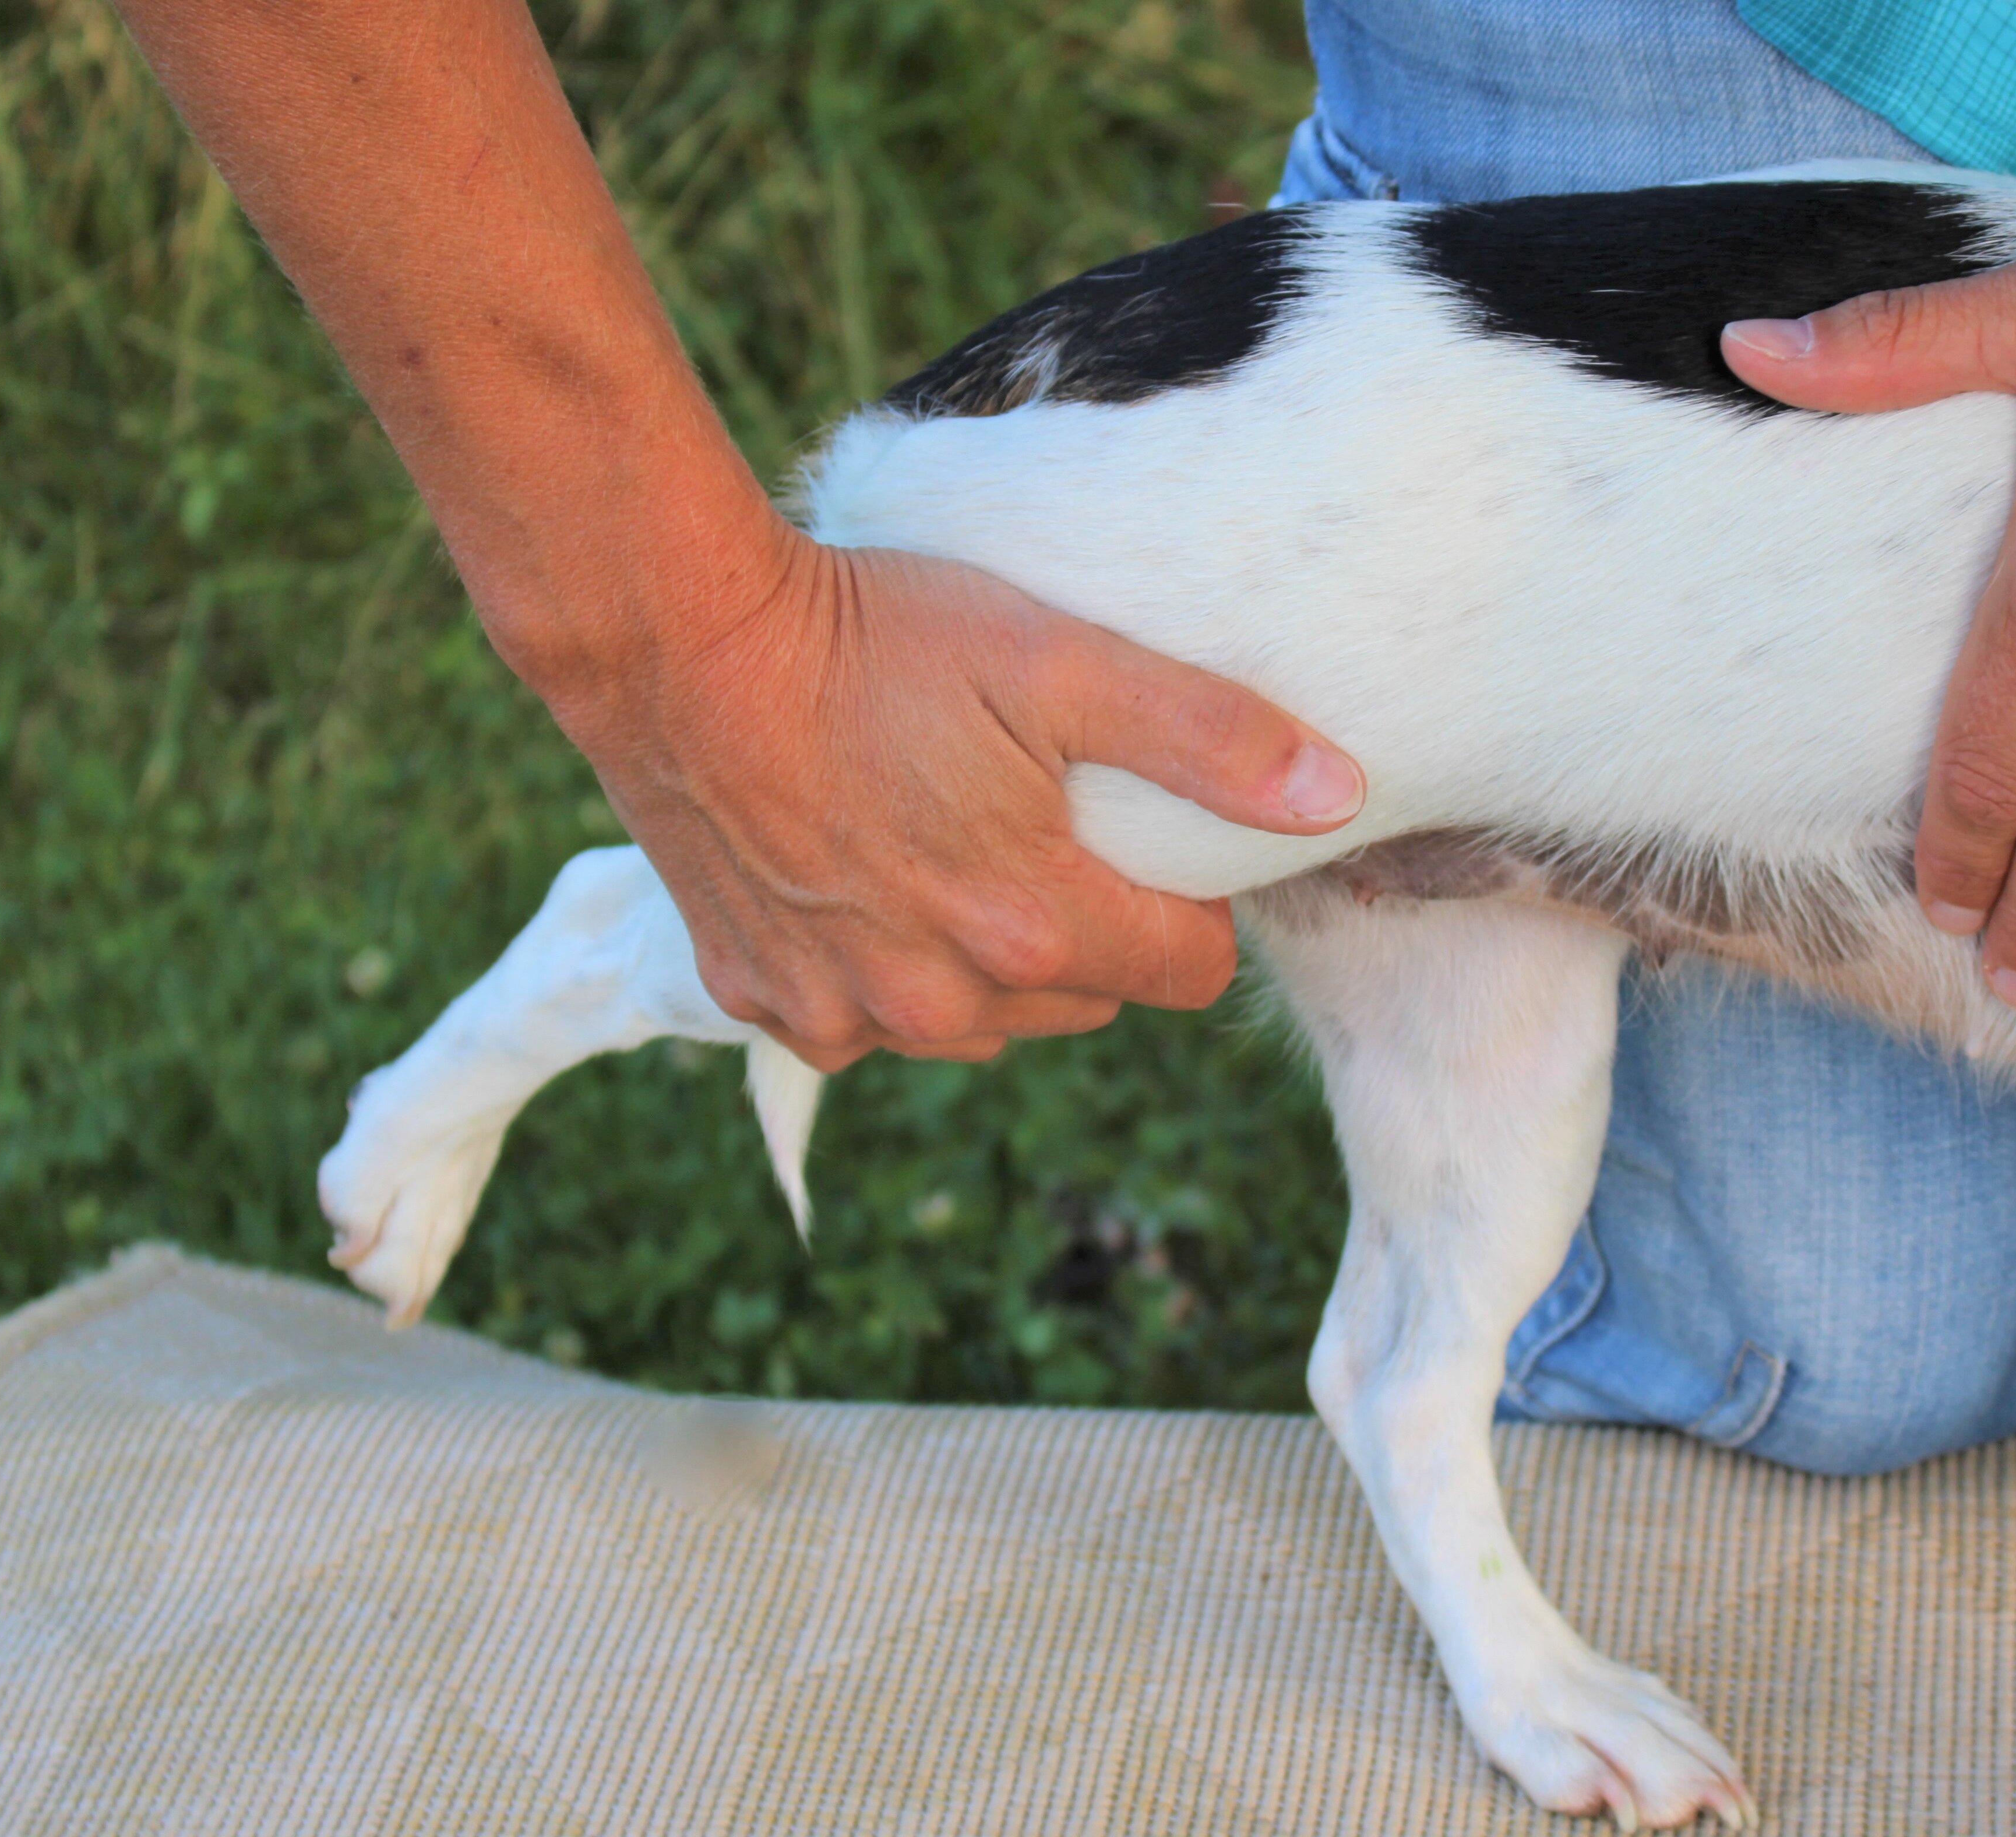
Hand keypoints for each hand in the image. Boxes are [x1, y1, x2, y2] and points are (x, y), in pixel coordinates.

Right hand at [552, 522, 1364, 1068]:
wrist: (678, 642)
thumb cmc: (875, 637)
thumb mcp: (1058, 658)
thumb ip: (1206, 735)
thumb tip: (1337, 798)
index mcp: (1032, 927)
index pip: (1187, 972)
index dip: (1184, 904)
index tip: (1143, 834)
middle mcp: (942, 1000)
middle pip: (1086, 998)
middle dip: (1086, 927)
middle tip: (1035, 815)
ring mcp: (845, 1013)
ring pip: (981, 1019)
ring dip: (985, 954)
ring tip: (944, 836)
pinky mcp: (765, 1002)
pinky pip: (867, 1020)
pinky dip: (878, 965)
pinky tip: (858, 872)